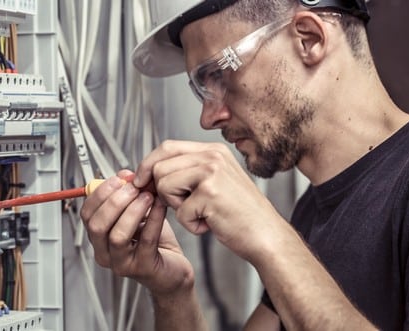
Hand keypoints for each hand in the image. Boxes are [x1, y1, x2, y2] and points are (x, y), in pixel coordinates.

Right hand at [80, 170, 194, 295]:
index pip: (87, 214)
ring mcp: (122, 263)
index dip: (101, 193)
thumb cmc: (155, 242)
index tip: (119, 179)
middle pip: (97, 225)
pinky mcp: (142, 267)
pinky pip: (145, 241)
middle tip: (134, 187)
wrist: (174, 268)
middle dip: (114, 201)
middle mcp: (105, 252)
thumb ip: (129, 194)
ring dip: (132, 211)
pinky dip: (153, 219)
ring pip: (117, 236)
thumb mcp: (138, 213)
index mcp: (99, 238)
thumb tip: (126, 175)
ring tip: (148, 196)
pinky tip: (160, 206)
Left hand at [133, 140, 283, 261]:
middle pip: (159, 166)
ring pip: (164, 185)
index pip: (167, 147)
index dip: (148, 164)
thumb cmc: (239, 214)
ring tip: (200, 213)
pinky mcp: (210, 193)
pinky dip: (191, 224)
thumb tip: (147, 173)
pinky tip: (210, 223)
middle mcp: (213, 156)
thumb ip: (187, 171)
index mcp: (213, 151)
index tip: (141, 182)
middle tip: (183, 205)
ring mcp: (212, 172)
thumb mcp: (214, 182)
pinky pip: (180, 212)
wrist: (266, 235)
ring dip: (177, 207)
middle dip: (162, 191)